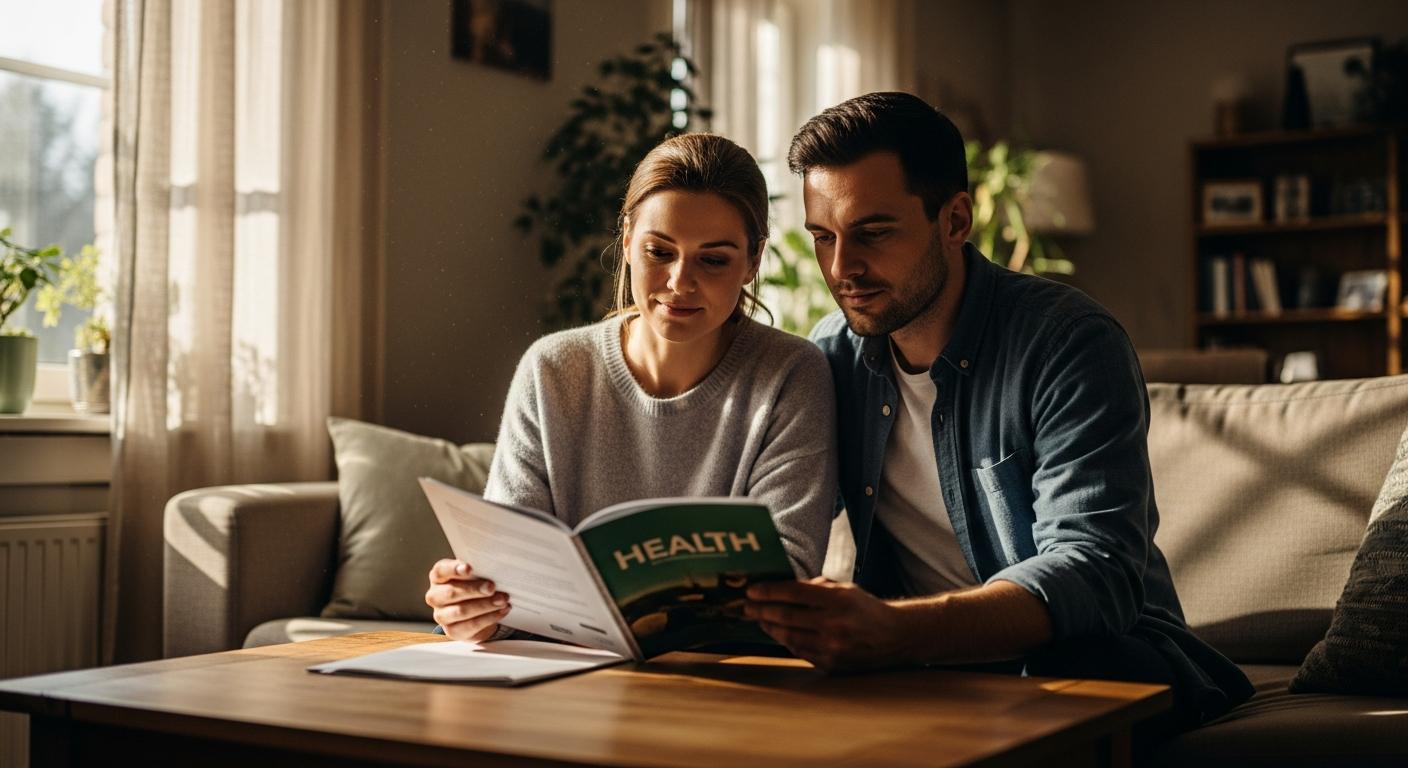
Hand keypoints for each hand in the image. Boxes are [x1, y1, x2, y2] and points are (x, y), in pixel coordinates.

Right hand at [425, 559, 510, 641]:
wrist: (475, 612)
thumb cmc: (473, 586)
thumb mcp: (474, 575)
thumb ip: (477, 570)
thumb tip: (493, 568)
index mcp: (438, 577)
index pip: (441, 571)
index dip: (454, 569)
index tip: (469, 568)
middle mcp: (435, 596)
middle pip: (451, 592)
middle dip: (474, 589)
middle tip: (492, 587)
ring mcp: (441, 616)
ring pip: (462, 611)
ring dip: (485, 605)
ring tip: (503, 599)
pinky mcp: (453, 631)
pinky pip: (472, 625)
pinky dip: (490, 617)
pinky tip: (502, 610)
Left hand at [744, 577, 903, 670]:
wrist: (894, 637)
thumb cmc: (866, 609)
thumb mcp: (845, 589)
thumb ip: (816, 587)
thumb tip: (784, 586)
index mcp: (838, 600)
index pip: (794, 592)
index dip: (769, 591)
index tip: (752, 590)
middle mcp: (835, 624)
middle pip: (786, 616)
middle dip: (761, 610)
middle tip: (747, 606)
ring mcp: (832, 647)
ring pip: (789, 636)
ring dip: (769, 627)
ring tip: (759, 619)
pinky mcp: (831, 664)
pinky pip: (799, 651)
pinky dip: (785, 641)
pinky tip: (778, 633)